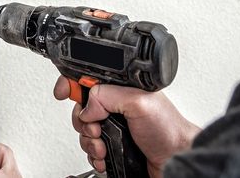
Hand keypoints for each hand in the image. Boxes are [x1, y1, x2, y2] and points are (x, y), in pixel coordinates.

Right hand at [53, 76, 199, 177]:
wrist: (176, 160)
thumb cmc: (169, 130)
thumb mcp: (139, 102)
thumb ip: (108, 95)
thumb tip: (87, 104)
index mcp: (119, 88)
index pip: (87, 79)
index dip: (71, 83)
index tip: (63, 93)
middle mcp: (114, 106)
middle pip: (80, 107)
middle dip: (83, 120)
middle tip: (97, 127)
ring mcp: (112, 126)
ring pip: (83, 130)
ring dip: (89, 141)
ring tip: (104, 146)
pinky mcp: (112, 145)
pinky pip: (90, 148)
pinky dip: (94, 155)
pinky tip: (105, 156)